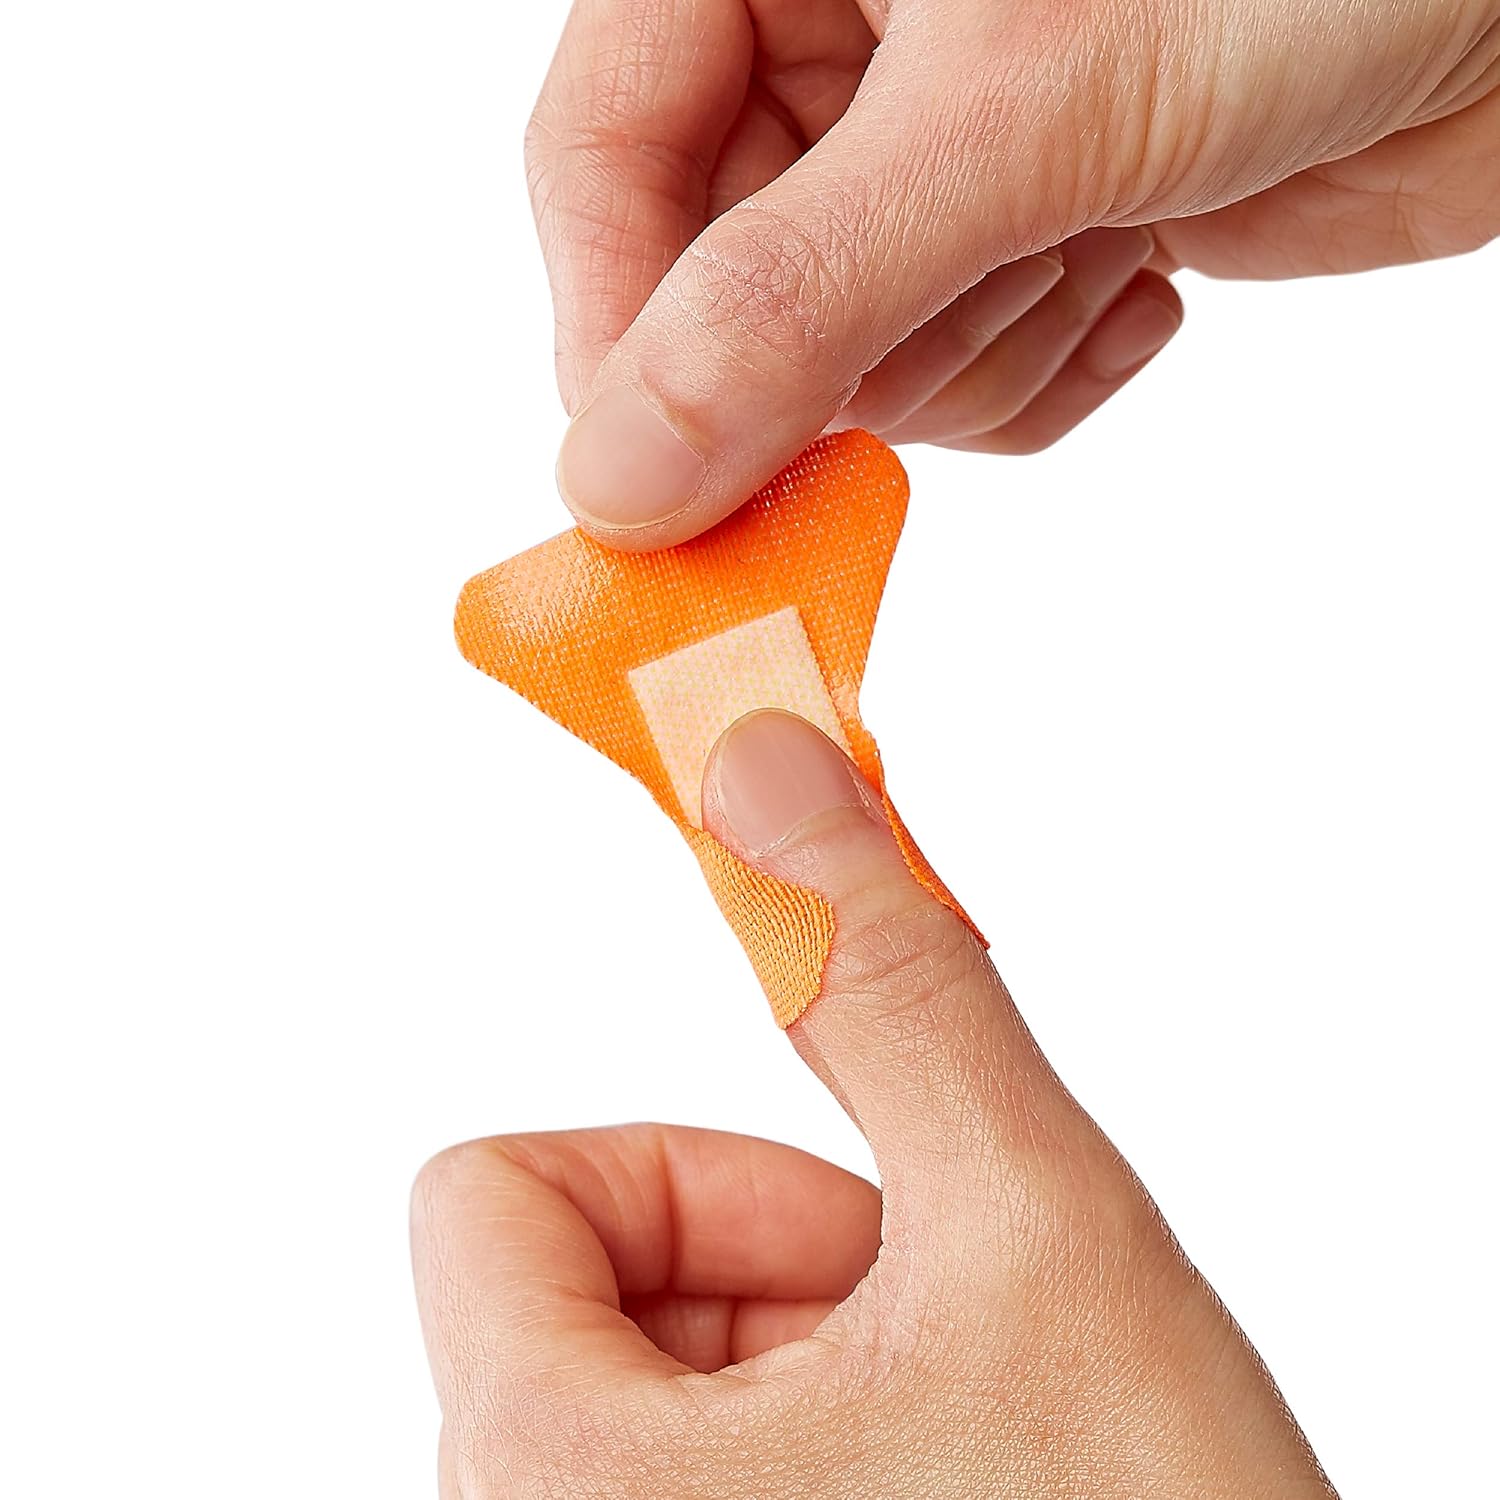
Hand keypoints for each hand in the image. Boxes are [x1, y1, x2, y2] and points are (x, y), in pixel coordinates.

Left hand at [412, 710, 1336, 1496]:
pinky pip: (698, 1481)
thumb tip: (762, 772)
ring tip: (984, 1445)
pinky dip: (827, 1444)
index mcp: (552, 1482)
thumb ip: (883, 982)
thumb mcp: (1036, 1234)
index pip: (489, 1192)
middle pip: (589, 1284)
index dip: (678, 1173)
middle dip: (786, 1276)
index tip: (849, 1228)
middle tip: (953, 1356)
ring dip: (826, 1361)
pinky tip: (968, 1488)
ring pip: (658, 1386)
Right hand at [529, 0, 1499, 545]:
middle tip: (982, 292)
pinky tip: (1148, 259)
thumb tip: (613, 472)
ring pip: (856, 362)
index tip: (649, 485)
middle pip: (726, 287)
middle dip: (855, 342)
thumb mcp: (1015, 111)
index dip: (616, 330)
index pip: (599, 158)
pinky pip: (967, 386)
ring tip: (1106, 231)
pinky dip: (1056, 365)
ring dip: (984, 344)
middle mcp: (836, 45)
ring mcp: (931, 157)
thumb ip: (792, 298)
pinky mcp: (1023, 241)